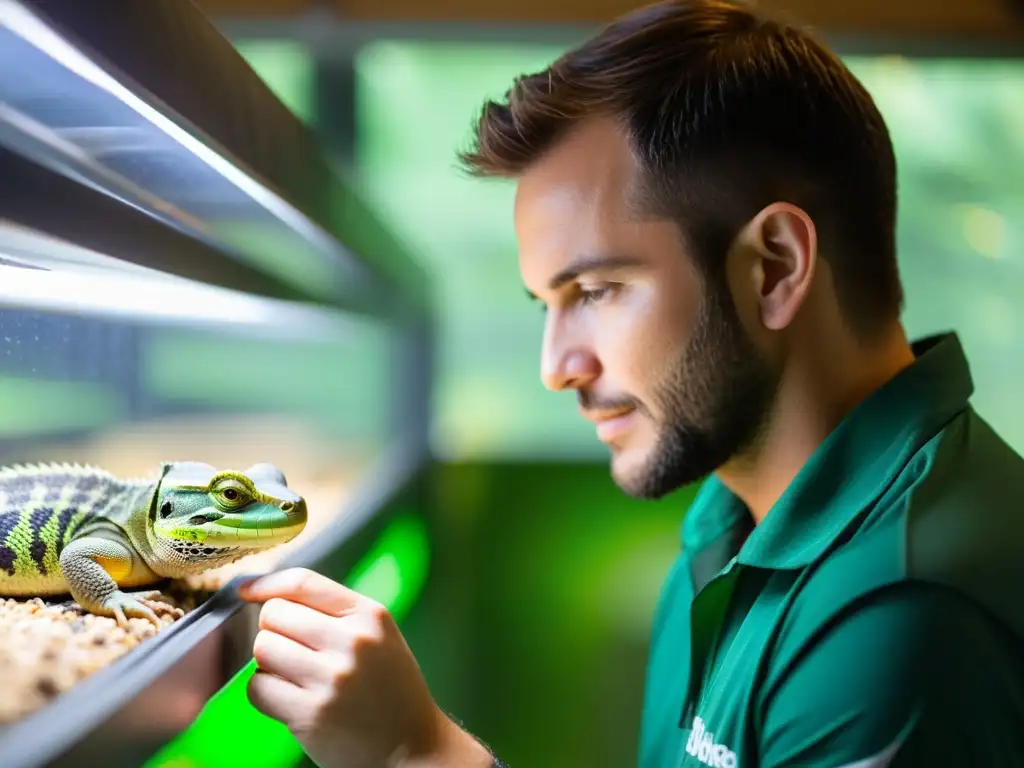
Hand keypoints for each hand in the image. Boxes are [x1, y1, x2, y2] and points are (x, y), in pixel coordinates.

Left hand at [237, 568, 492, 767]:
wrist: (412, 747)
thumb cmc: (390, 690)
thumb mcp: (379, 637)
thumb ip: (336, 613)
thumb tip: (269, 595)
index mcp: (369, 615)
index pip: (303, 582)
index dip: (266, 583)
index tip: (247, 590)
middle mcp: (352, 641)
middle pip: (275, 614)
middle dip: (275, 631)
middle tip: (293, 651)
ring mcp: (331, 678)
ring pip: (263, 648)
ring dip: (269, 662)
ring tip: (294, 676)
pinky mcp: (311, 714)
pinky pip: (258, 688)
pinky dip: (265, 693)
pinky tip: (289, 699)